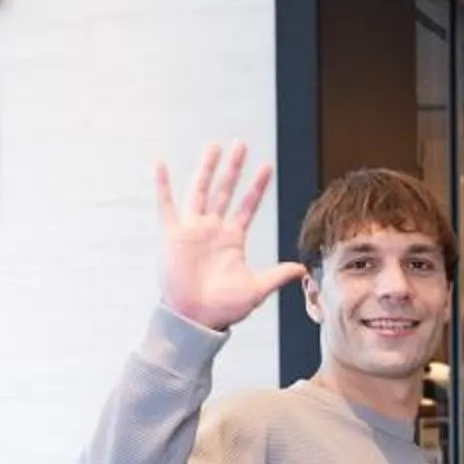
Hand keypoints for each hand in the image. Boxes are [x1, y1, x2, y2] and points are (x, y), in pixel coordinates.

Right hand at [155, 141, 297, 331]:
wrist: (195, 319)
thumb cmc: (224, 308)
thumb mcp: (256, 289)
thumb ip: (277, 275)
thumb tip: (303, 268)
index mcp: (233, 239)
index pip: (247, 206)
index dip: (257, 187)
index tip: (267, 166)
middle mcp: (213, 230)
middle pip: (225, 191)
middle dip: (233, 168)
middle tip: (241, 144)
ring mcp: (193, 230)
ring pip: (201, 191)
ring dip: (206, 169)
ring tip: (213, 146)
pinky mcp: (174, 235)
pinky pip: (166, 205)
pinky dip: (162, 185)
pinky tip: (160, 164)